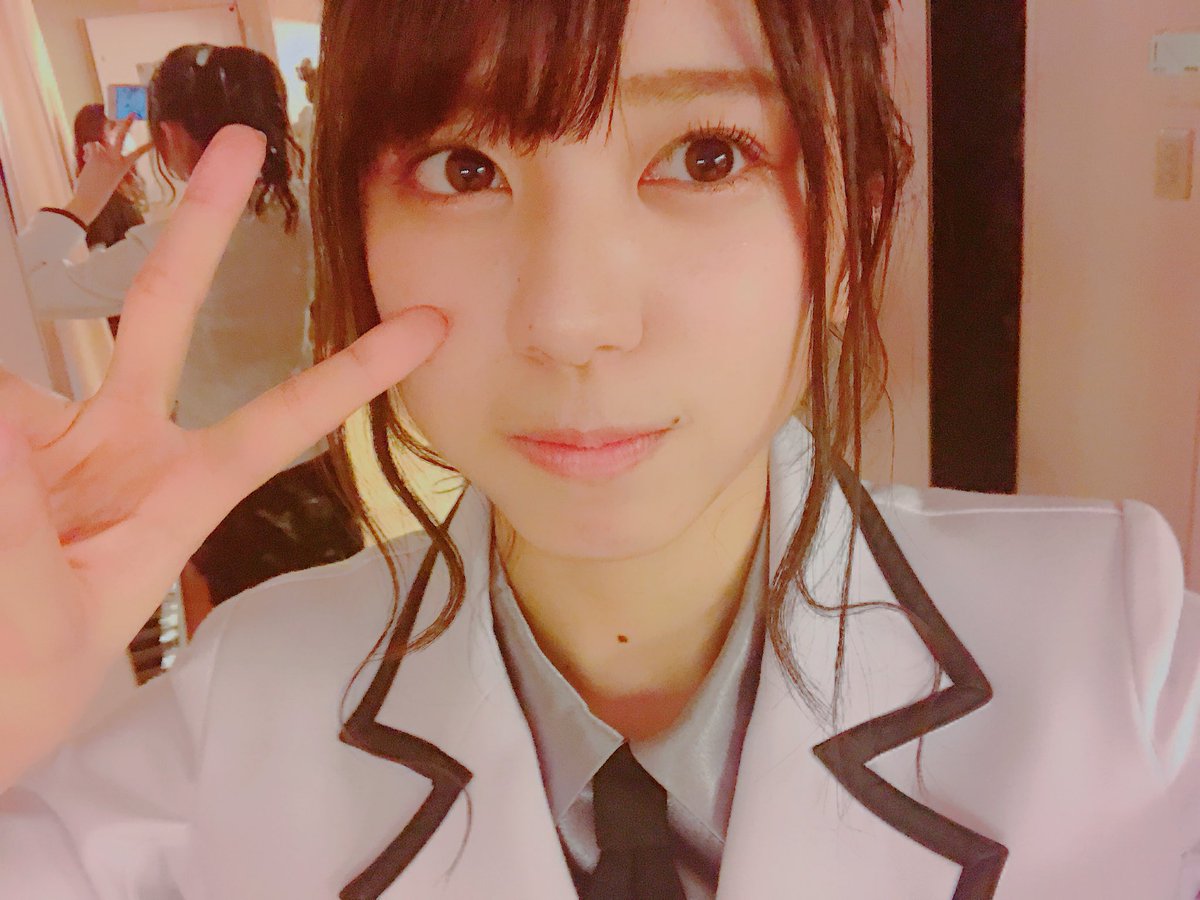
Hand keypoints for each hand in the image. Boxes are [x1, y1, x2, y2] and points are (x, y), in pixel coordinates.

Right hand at [0, 125, 448, 780]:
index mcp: (178, 494)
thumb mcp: (46, 620)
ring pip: (21, 385)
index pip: (280, 419)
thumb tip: (6, 411)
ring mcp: (46, 438)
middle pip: (166, 317)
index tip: (428, 324)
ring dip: (13, 443)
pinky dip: (1, 448)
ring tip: (25, 538)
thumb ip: (25, 509)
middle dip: (202, 230)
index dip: (352, 370)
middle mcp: (121, 447)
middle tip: (239, 144)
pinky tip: (10, 523)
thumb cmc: (24, 691)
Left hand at [64, 116, 151, 225]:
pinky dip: (87, 152)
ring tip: (91, 162)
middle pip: (122, 137)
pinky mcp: (95, 157)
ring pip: (98, 143)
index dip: (144, 148)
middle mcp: (116, 160)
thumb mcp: (108, 177)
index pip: (136, 155)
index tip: (152, 142)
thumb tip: (96, 147)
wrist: (90, 200)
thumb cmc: (98, 192)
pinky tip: (87, 162)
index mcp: (122, 168)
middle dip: (127, 124)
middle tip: (132, 114)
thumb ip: (106, 162)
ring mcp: (106, 157)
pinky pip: (90, 146)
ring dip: (93, 150)